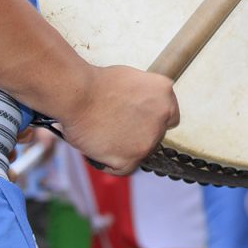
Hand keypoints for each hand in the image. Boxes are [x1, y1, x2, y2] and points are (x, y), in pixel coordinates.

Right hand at [59, 65, 179, 174]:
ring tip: (103, 136)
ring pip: (140, 152)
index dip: (153, 119)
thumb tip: (138, 109)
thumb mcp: (131, 79)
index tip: (139, 121)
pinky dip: (111, 162)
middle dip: (140, 134)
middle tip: (117, 129)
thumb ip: (143, 97)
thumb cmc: (96, 83)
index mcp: (164, 93)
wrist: (78, 95)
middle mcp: (162, 117)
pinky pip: (123, 168)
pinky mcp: (131, 159)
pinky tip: (99, 149)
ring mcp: (148, 141)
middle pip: (156, 136)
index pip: (169, 116)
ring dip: (125, 148)